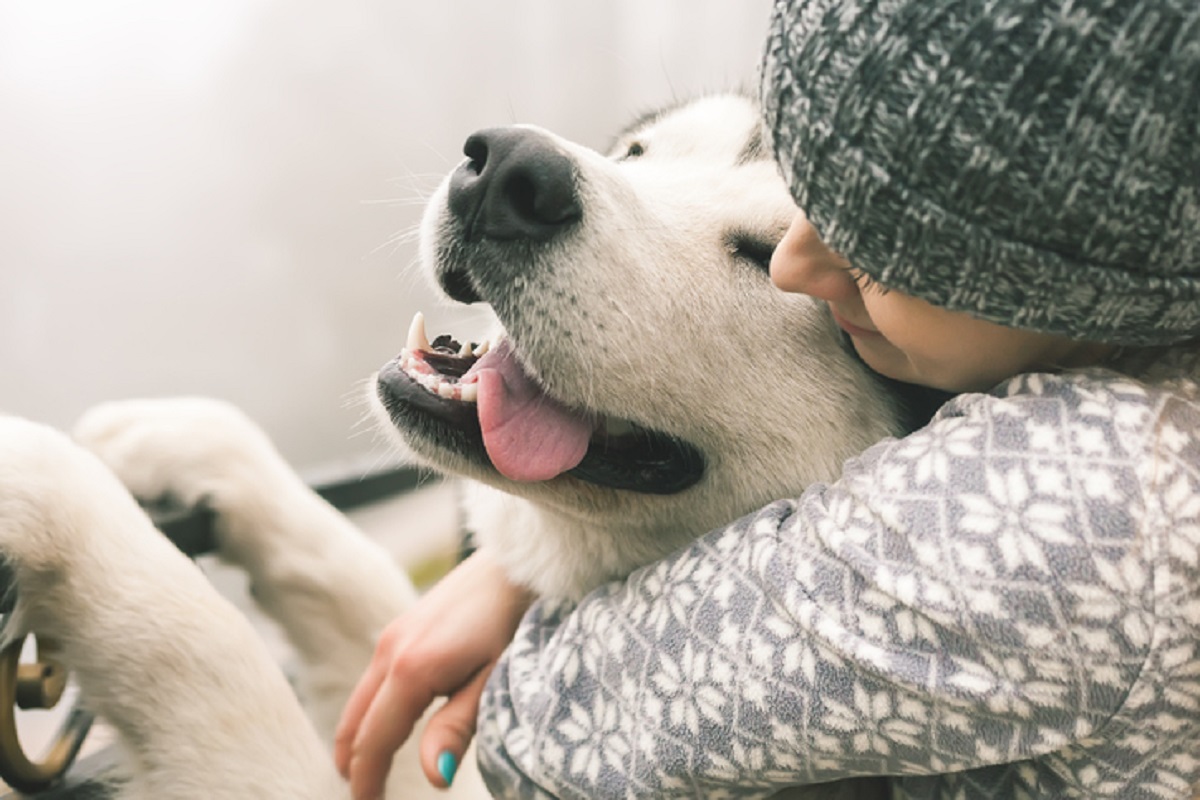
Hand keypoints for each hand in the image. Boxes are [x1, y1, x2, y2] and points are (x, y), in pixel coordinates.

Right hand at [334, 549, 532, 798]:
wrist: (517, 565)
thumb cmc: (515, 622)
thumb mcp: (493, 680)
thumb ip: (457, 728)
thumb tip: (433, 777)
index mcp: (411, 670)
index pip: (373, 741)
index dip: (366, 781)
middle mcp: (389, 651)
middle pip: (355, 724)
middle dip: (354, 766)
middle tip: (365, 799)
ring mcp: (391, 637)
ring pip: (359, 702)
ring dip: (358, 740)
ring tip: (368, 774)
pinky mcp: (400, 629)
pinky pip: (372, 682)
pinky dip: (368, 714)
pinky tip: (385, 729)